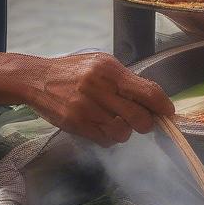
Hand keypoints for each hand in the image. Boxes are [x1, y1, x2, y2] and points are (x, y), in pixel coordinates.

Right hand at [25, 52, 173, 146]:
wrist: (36, 79)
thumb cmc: (73, 71)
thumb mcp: (100, 64)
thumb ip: (124, 79)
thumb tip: (152, 97)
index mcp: (109, 70)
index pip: (147, 92)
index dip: (163, 106)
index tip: (168, 113)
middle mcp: (99, 88)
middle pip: (139, 117)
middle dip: (146, 123)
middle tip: (143, 121)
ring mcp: (86, 108)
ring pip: (123, 133)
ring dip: (125, 132)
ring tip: (117, 123)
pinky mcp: (76, 124)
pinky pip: (105, 140)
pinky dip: (109, 138)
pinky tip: (102, 127)